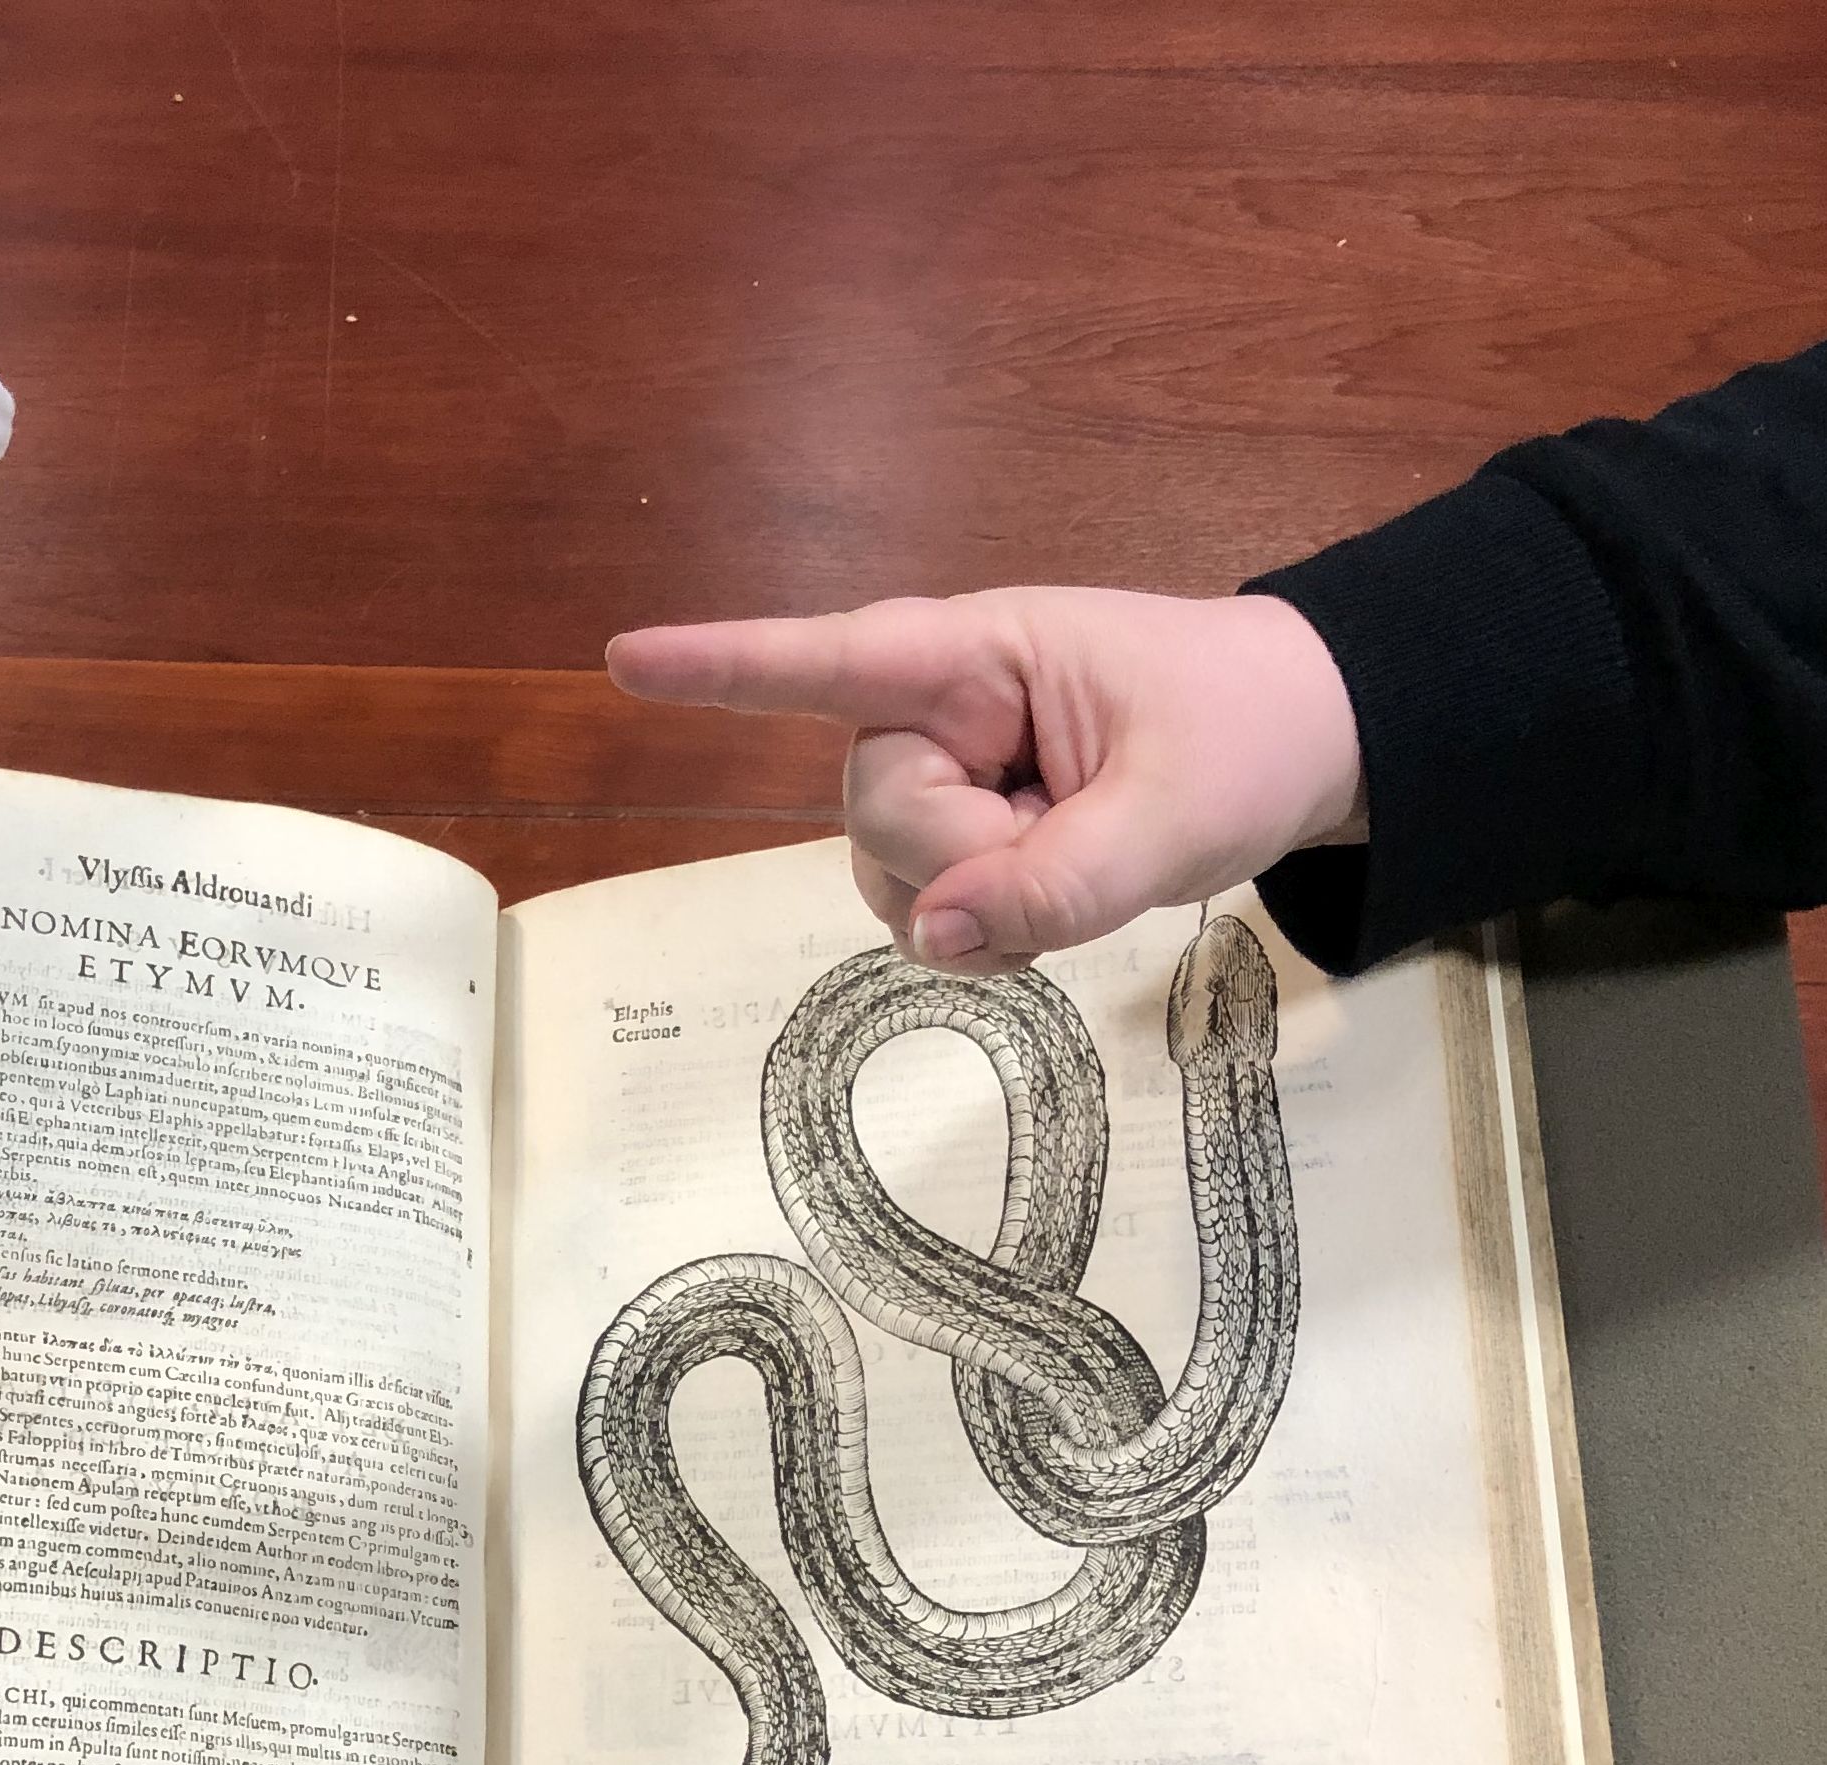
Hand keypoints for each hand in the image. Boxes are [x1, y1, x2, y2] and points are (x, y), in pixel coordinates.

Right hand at [607, 590, 1366, 972]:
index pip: (835, 661)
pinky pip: (928, 909)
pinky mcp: (962, 832)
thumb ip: (1058, 880)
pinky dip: (989, 925)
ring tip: (1083, 859)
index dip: (728, 668)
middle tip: (1080, 840)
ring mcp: (944, 774)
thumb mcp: (1177, 814)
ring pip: (892, 875)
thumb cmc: (1249, 733)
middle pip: (878, 812)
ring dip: (983, 900)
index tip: (625, 662)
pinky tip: (1056, 891)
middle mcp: (937, 709)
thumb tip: (931, 938)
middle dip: (969, 857)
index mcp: (980, 653)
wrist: (1312, 740)